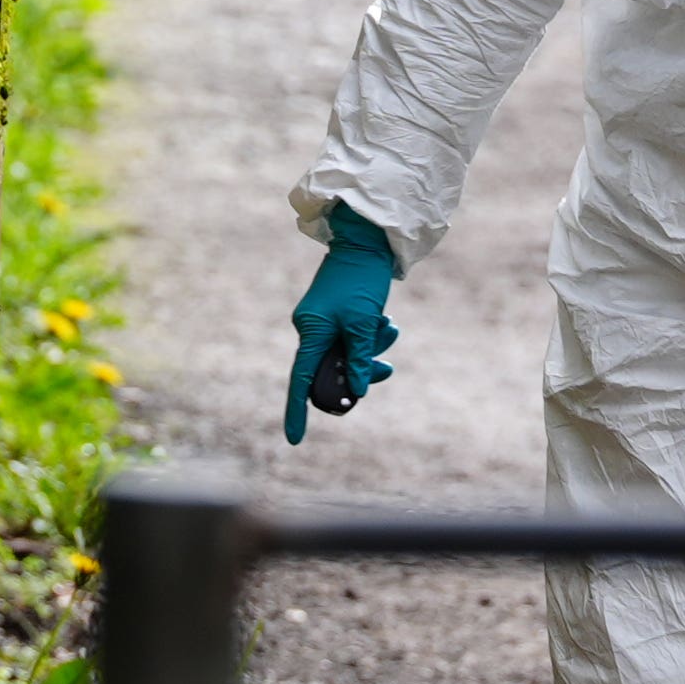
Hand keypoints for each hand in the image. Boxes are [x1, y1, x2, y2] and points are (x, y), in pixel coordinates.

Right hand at [285, 216, 398, 439]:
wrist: (366, 243)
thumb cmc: (362, 281)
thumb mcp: (365, 324)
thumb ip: (360, 360)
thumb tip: (356, 391)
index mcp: (311, 332)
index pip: (300, 381)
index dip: (297, 411)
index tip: (295, 440)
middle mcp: (310, 330)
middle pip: (331, 370)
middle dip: (360, 370)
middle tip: (386, 368)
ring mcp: (321, 323)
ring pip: (346, 355)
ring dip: (371, 350)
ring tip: (390, 327)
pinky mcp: (333, 316)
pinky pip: (350, 340)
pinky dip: (369, 338)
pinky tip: (386, 324)